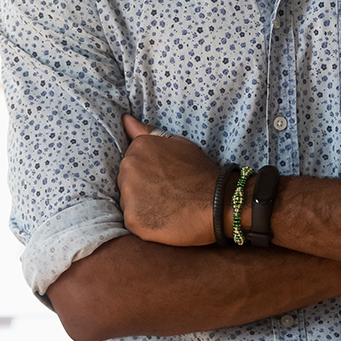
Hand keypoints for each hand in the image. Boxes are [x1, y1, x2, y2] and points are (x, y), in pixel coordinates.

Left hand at [118, 115, 219, 246]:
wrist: (216, 202)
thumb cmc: (199, 172)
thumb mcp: (177, 143)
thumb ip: (148, 132)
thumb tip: (124, 120)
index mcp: (139, 147)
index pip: (132, 160)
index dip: (148, 170)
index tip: (164, 176)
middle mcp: (129, 167)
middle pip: (126, 179)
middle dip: (141, 185)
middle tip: (166, 192)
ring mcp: (129, 194)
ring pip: (127, 200)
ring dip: (141, 203)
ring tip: (165, 206)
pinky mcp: (132, 218)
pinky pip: (132, 219)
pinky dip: (145, 220)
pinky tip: (162, 218)